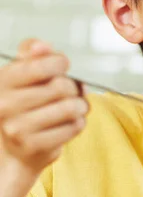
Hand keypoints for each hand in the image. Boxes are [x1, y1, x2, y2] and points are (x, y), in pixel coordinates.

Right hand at [0, 39, 88, 179]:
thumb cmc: (20, 108)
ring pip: (70, 107)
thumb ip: (31, 55)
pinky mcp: (35, 146)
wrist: (12, 150)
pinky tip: (71, 121)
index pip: (38, 65)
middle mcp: (5, 105)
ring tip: (76, 106)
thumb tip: (42, 46)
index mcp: (2, 82)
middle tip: (73, 90)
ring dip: (80, 105)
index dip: (59, 62)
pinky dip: (79, 122)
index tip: (63, 65)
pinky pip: (73, 126)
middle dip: (74, 87)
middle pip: (60, 86)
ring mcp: (18, 128)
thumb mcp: (19, 76)